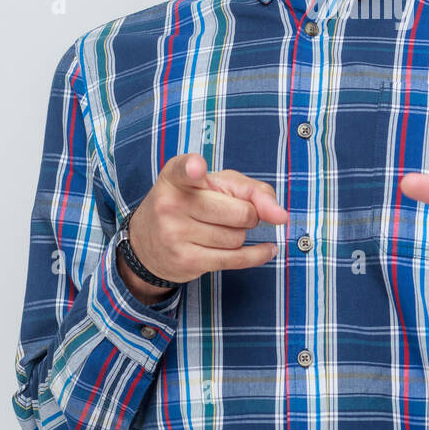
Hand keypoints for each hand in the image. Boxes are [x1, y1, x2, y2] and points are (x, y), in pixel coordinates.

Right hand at [119, 152, 288, 298]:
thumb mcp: (217, 185)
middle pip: (239, 212)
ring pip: (237, 238)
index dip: (193, 168)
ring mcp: (175, 235)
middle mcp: (171, 204)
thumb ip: (253, 190)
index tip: (197, 168)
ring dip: (241, 235)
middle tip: (235, 213)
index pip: (184, 169)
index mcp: (176, 177)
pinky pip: (235, 259)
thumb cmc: (191, 204)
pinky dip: (257, 254)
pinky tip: (267, 249)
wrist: (148, 243)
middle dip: (249, 215)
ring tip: (223, 229)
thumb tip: (280, 216)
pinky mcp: (186, 261)